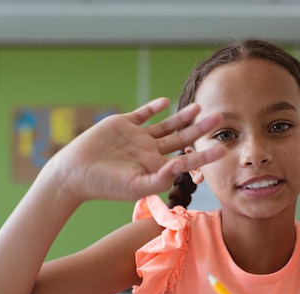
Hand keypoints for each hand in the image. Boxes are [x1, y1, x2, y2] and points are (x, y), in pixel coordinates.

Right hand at [44, 97, 225, 202]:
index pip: (186, 160)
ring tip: (199, 107)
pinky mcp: (123, 124)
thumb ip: (161, 177)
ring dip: (183, 116)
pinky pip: (143, 114)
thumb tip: (181, 165)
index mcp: (156, 168)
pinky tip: (166, 101)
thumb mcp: (136, 186)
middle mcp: (150, 151)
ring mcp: (138, 137)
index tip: (223, 148)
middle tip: (220, 117)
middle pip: (181, 138)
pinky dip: (154, 107)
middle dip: (200, 128)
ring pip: (166, 124)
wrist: (75, 173)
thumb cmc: (105, 185)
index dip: (205, 155)